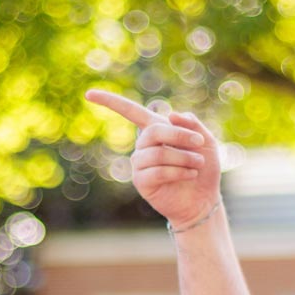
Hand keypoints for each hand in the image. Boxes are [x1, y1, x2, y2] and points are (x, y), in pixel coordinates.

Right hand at [84, 89, 222, 226]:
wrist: (203, 199)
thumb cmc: (203, 168)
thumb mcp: (206, 141)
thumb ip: (193, 124)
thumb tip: (170, 114)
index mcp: (155, 129)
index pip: (130, 111)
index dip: (110, 102)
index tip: (89, 94)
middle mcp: (143, 145)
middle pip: (153, 132)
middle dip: (180, 135)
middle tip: (200, 144)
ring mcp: (140, 164)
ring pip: (158, 153)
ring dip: (183, 157)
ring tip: (198, 164)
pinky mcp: (142, 182)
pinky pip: (157, 172)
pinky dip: (178, 172)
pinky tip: (190, 174)